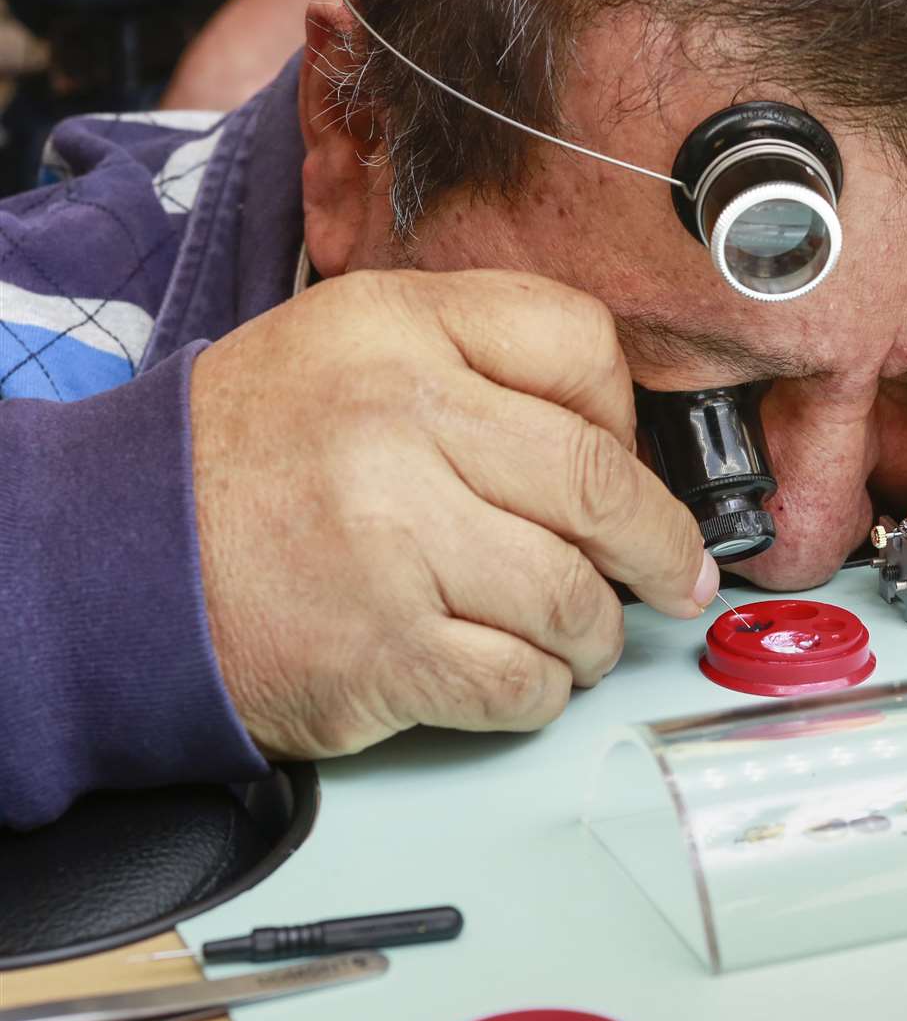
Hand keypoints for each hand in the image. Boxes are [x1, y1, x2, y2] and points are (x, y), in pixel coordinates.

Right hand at [191, 269, 717, 757]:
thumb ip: (479, 360)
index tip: (631, 464)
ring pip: (574, 597)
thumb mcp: (353, 350)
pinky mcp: (382, 652)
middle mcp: (398, 422)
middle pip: (599, 482)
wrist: (120, 560)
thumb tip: (620, 435)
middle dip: (659, 546)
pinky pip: (521, 681)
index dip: (627, 416)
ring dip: (599, 632)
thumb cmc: (254, 460)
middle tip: (673, 574)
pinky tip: (525, 675)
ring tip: (584, 635)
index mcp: (397, 329)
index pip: (578, 344)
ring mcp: (392, 541)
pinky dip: (543, 690)